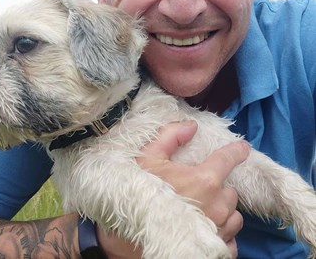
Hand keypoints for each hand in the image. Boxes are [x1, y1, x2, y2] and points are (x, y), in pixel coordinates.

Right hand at [136, 120, 249, 257]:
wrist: (129, 238)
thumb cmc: (139, 194)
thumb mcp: (147, 158)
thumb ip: (170, 137)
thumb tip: (191, 126)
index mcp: (204, 180)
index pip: (228, 159)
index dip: (236, 151)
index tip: (242, 148)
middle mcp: (218, 205)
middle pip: (230, 190)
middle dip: (218, 186)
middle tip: (197, 186)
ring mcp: (220, 230)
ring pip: (233, 214)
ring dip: (222, 209)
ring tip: (201, 208)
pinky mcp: (218, 249)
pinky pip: (231, 238)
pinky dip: (222, 231)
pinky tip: (204, 228)